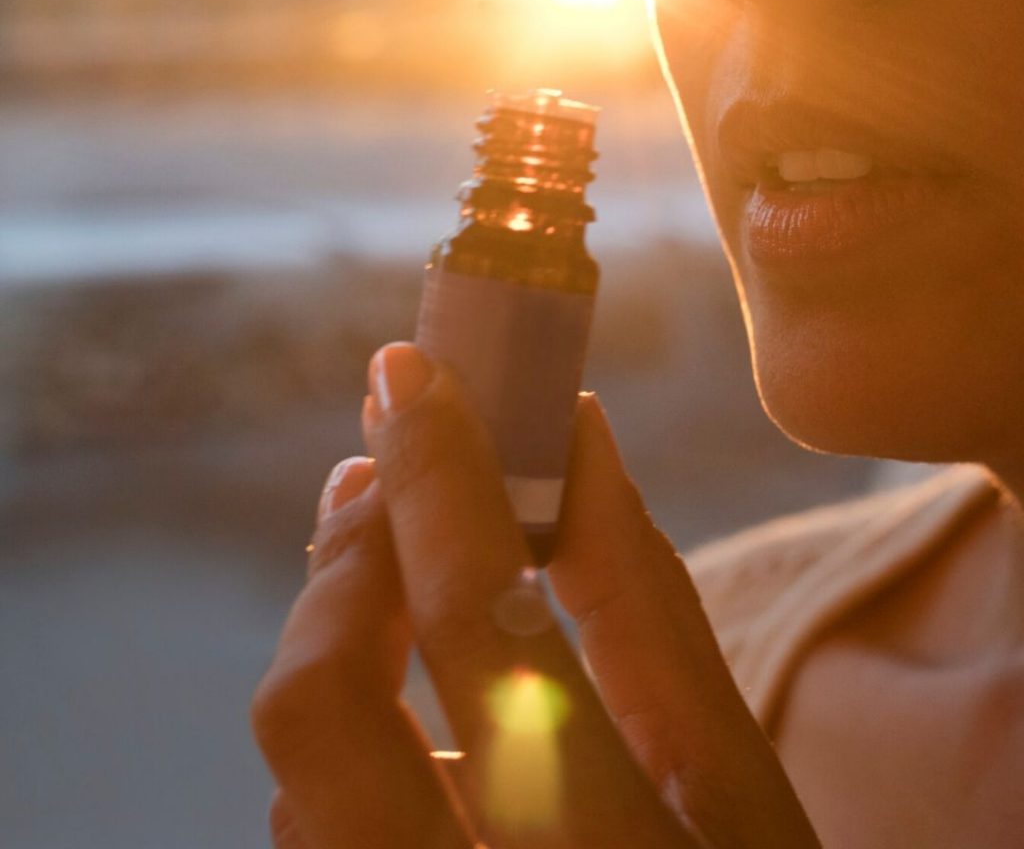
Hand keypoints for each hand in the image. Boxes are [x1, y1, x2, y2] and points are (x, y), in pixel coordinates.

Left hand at [251, 342, 821, 847]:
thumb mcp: (736, 778)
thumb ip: (644, 596)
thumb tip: (573, 431)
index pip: (486, 625)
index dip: (441, 477)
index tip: (409, 370)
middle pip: (322, 710)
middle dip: (347, 557)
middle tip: (385, 467)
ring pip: (296, 773)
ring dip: (336, 633)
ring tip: (393, 556)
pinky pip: (314, 825)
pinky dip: (348, 729)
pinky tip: (406, 695)